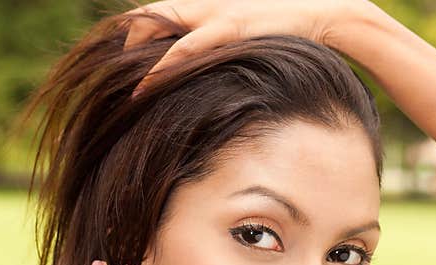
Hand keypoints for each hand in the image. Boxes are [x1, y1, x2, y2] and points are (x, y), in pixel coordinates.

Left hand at [123, 0, 365, 95]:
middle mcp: (204, 6)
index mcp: (207, 10)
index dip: (136, 35)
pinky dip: (165, 65)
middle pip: (151, 16)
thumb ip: (227, 52)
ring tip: (125, 85)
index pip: (159, 16)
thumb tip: (215, 78)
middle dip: (128, 42)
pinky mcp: (229, 27)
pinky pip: (187, 46)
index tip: (124, 64)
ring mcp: (215, 14)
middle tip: (114, 76)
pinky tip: (149, 84)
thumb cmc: (287, 34)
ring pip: (162, 25)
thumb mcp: (249, 41)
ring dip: (138, 55)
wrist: (321, 17)